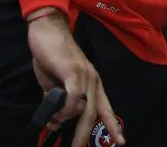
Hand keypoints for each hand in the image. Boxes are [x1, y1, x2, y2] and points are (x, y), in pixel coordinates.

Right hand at [27, 11, 123, 145]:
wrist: (47, 31)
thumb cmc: (51, 56)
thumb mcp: (54, 84)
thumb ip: (58, 101)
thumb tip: (56, 120)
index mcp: (92, 82)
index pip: (105, 108)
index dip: (112, 125)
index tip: (120, 141)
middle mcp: (93, 80)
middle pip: (95, 114)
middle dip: (85, 134)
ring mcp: (85, 76)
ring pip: (86, 109)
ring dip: (70, 123)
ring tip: (54, 126)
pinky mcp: (73, 72)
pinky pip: (74, 98)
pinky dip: (66, 109)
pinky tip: (56, 113)